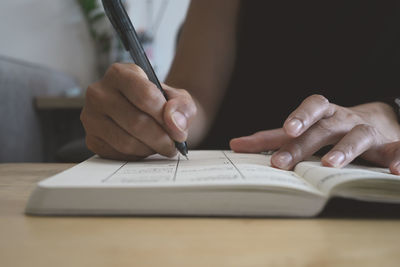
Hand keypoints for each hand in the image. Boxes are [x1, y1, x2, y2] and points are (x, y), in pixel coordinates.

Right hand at [80, 63, 196, 159]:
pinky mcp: (91, 139)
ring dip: (150, 149)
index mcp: (120, 73)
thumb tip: (174, 122)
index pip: (145, 95)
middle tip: (174, 146)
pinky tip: (145, 147)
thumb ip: (182, 106)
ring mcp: (91, 117)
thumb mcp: (179, 98)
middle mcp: (99, 92)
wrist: (148, 114)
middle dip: (161, 139)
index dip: (166, 117)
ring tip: (161, 146)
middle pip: (136, 122)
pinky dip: (137, 156)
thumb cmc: (161, 103)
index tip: (179, 131)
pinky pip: (118, 154)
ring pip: (126, 142)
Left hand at [230, 94, 399, 174]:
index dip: (296, 117)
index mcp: (323, 115)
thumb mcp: (304, 130)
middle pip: (322, 127)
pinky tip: (396, 171)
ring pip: (356, 136)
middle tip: (281, 162)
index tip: (283, 129)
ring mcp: (366, 132)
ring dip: (343, 150)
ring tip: (329, 165)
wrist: (379, 120)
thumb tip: (235, 144)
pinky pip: (396, 150)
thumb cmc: (331, 127)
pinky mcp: (387, 145)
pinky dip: (398, 158)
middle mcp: (342, 119)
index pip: (307, 110)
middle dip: (301, 144)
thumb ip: (273, 138)